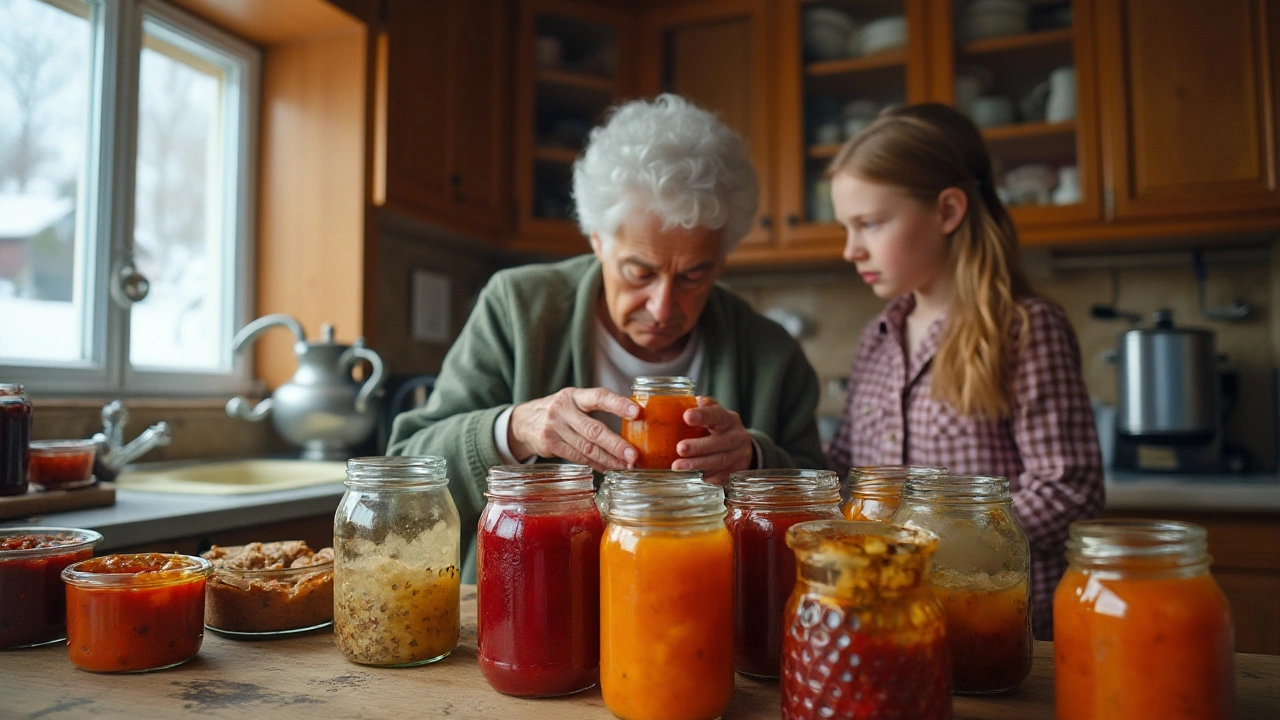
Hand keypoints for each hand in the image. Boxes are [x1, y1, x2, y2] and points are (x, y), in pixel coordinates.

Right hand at [508, 387, 638, 471]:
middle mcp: (563, 410)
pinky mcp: (549, 445)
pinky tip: (609, 468)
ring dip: (609, 459)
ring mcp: (554, 428)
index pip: (599, 396)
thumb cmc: (560, 411)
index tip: (637, 412)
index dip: (618, 404)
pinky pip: (578, 457)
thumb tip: (633, 421)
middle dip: (616, 444)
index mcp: (574, 395)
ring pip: (586, 448)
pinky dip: (596, 464)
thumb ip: (595, 407)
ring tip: (626, 466)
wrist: (523, 421)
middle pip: (593, 429)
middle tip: (634, 455)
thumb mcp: (573, 401)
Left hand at [672, 397, 753, 484]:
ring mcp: (737, 457)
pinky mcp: (734, 474)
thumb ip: (702, 409)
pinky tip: (689, 478)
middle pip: (720, 442)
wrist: (743, 449)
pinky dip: (705, 479)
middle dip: (699, 446)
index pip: (718, 415)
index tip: (687, 416)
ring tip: (677, 466)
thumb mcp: (715, 416)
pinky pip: (720, 477)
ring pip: (719, 461)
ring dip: (697, 464)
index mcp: (729, 419)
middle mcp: (736, 437)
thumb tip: (682, 401)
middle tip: (680, 448)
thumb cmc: (720, 429)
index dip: (703, 415)